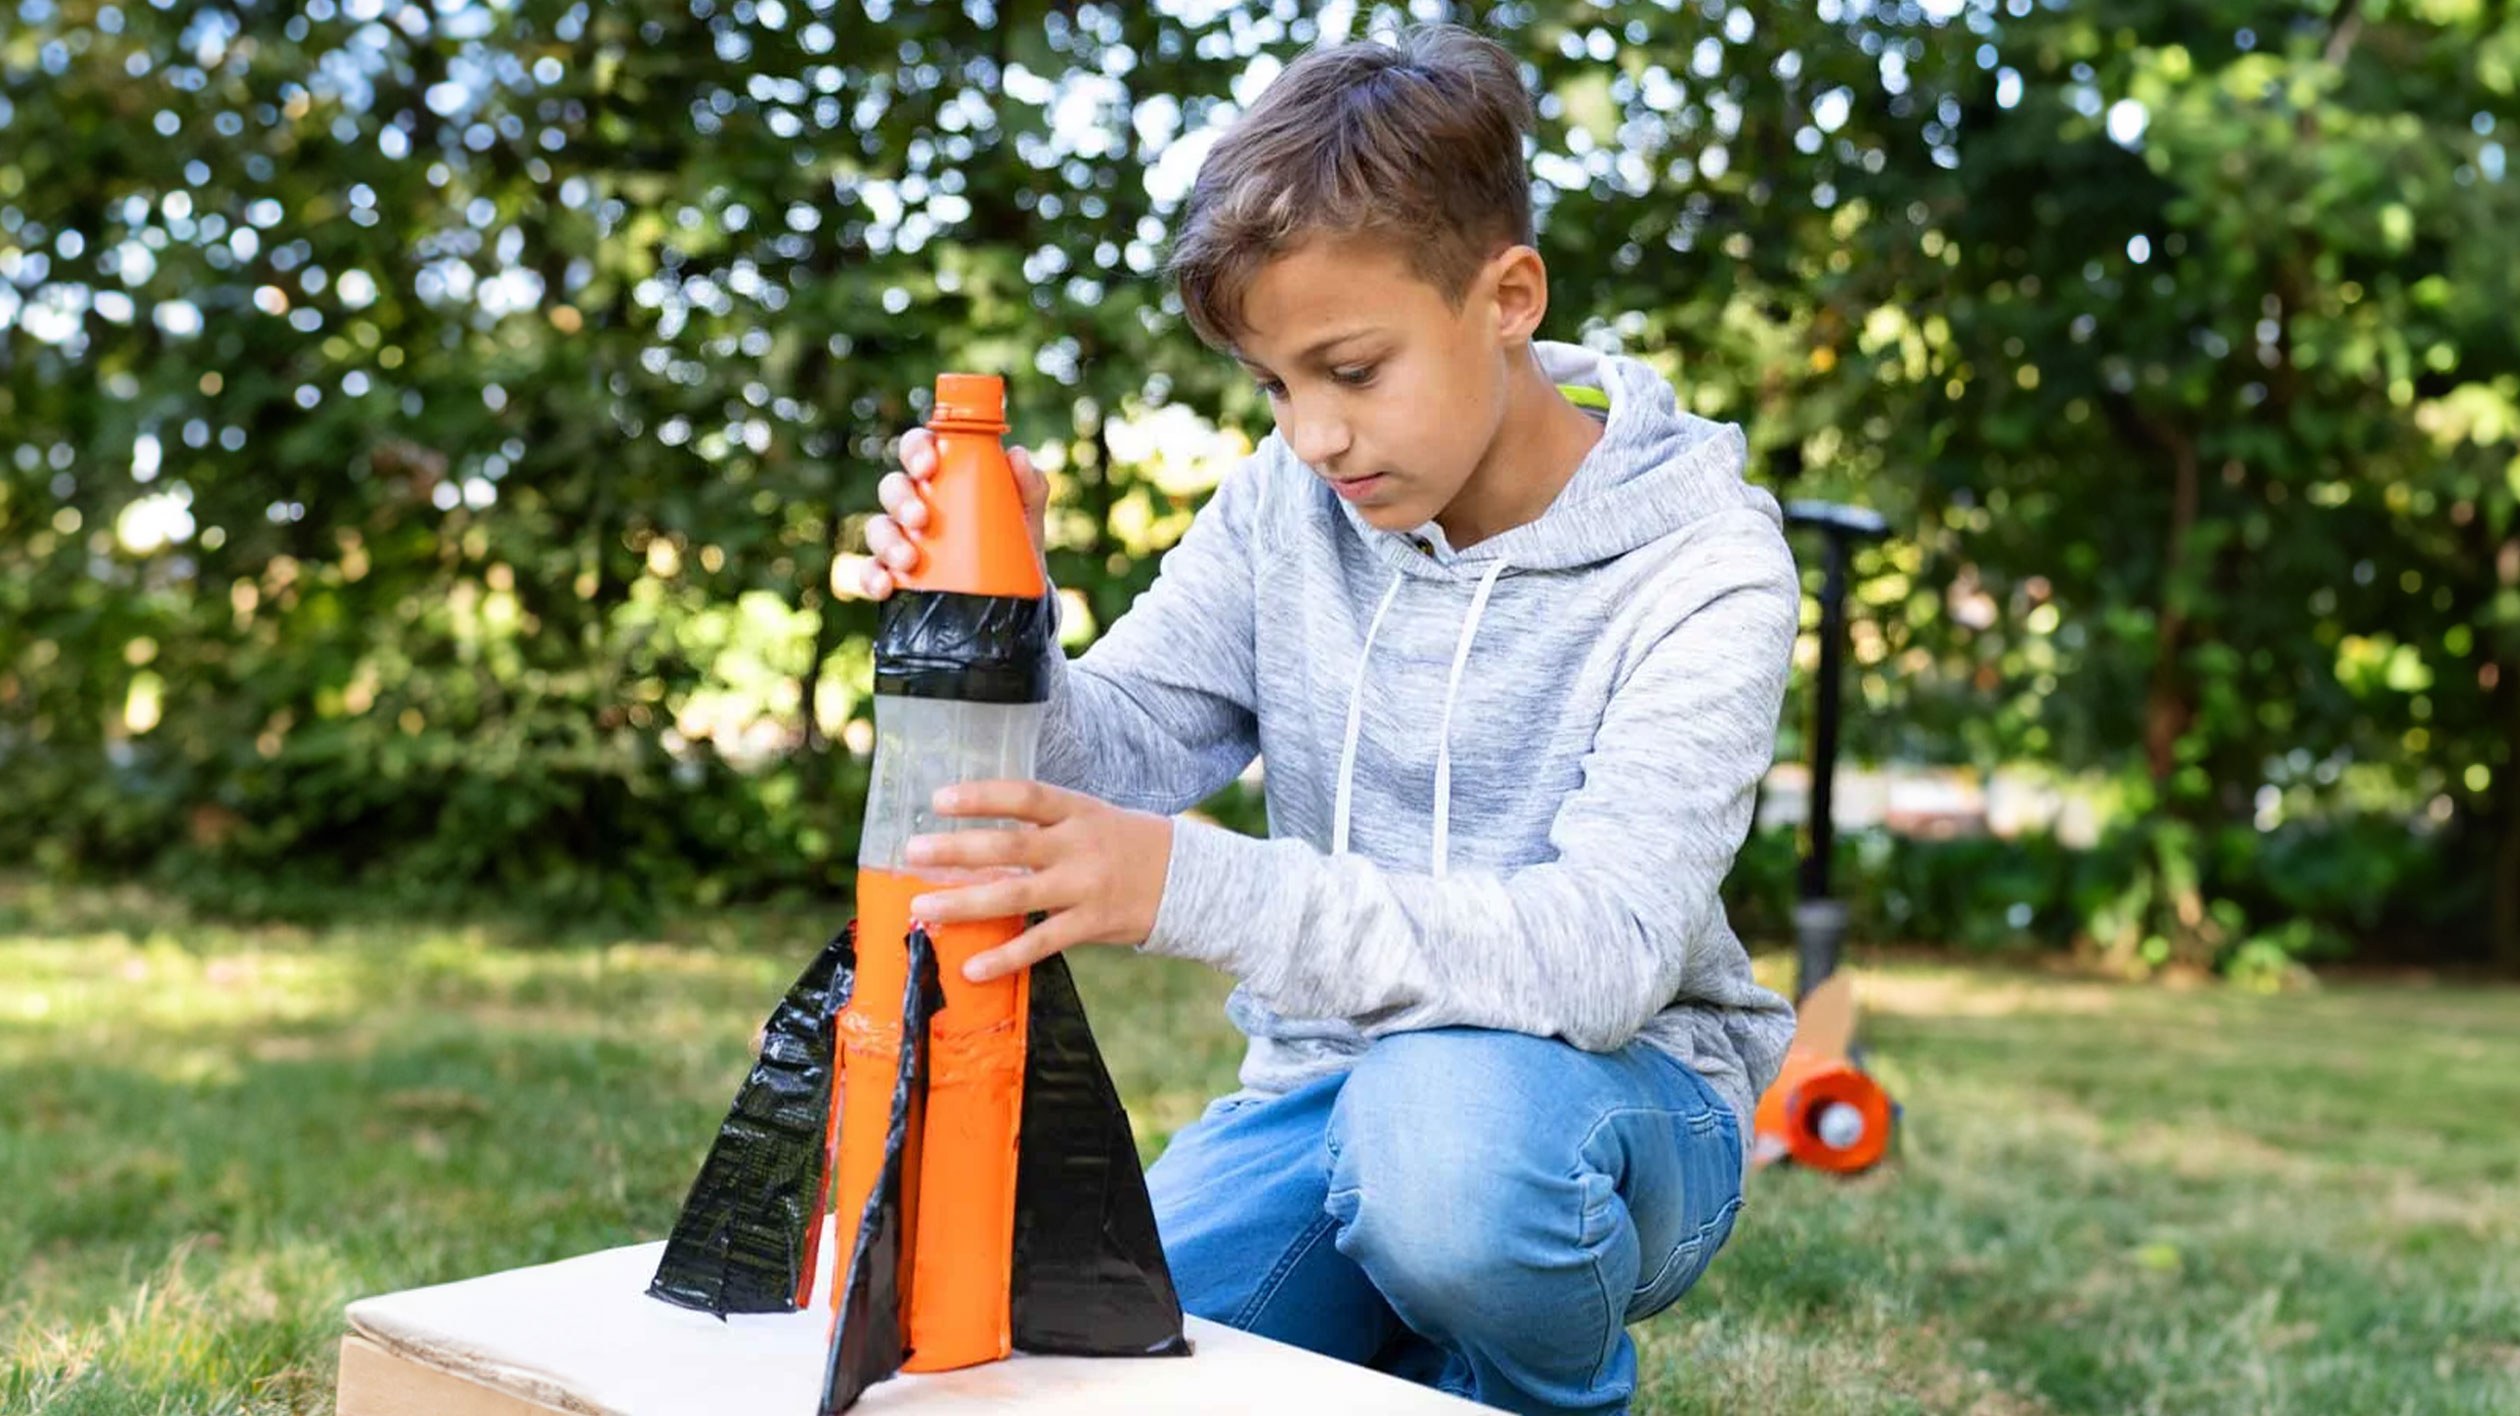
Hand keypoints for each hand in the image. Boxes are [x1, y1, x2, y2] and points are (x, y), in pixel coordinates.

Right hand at [859, 426, 1049, 599]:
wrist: (1015, 596)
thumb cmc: (1014, 539)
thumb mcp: (1026, 514)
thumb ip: (1030, 485)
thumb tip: (1016, 456)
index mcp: (944, 474)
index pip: (918, 447)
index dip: (916, 450)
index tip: (928, 466)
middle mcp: (916, 501)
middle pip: (893, 487)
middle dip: (901, 500)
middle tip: (921, 519)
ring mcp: (902, 537)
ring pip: (878, 528)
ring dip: (887, 541)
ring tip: (908, 560)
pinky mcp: (894, 573)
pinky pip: (871, 571)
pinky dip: (872, 577)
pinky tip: (885, 587)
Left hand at [903, 781, 1171, 982]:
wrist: (1188, 880)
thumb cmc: (1125, 844)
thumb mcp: (1091, 818)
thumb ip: (1043, 824)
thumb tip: (976, 836)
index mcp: (1077, 810)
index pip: (1025, 796)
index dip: (982, 796)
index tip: (938, 800)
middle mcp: (1079, 845)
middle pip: (1011, 846)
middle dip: (958, 850)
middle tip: (913, 853)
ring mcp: (1085, 886)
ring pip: (1016, 895)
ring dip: (965, 902)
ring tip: (922, 908)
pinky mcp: (1091, 924)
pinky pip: (1041, 942)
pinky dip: (1005, 957)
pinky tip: (971, 968)